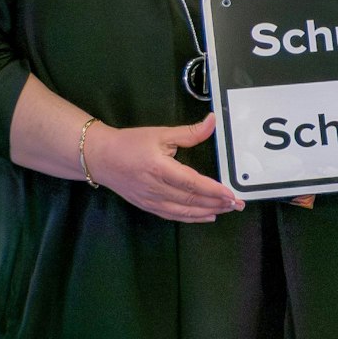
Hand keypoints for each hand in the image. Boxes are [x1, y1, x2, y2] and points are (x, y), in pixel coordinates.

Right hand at [85, 113, 243, 222]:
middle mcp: (155, 188)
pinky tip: (207, 216)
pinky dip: (192, 218)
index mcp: (159, 168)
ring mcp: (150, 200)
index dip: (213, 190)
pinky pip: (173, 215)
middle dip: (217, 203)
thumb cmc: (130, 143)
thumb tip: (213, 121)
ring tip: (227, 209)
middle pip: (191, 200)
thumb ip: (189, 132)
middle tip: (238, 203)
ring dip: (208, 211)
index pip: (191, 183)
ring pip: (184, 211)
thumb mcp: (161, 134)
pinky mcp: (147, 206)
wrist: (99, 158)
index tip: (231, 193)